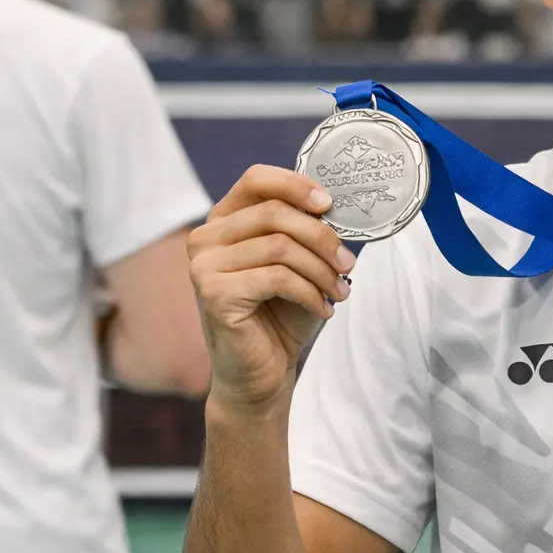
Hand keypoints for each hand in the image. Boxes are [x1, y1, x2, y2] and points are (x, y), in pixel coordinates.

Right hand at [187, 165, 355, 410]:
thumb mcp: (300, 262)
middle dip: (322, 238)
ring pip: (281, 246)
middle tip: (348, 264)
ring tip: (340, 291)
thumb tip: (338, 203)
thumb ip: (308, 229)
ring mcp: (204, 266)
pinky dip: (310, 293)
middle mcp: (205, 237)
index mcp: (224, 221)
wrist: (262, 373)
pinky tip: (323, 309)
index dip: (296, 185)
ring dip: (322, 270)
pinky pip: (278, 278)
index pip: (257, 179)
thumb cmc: (281, 314)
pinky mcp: (213, 293)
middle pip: (275, 213)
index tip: (329, 205)